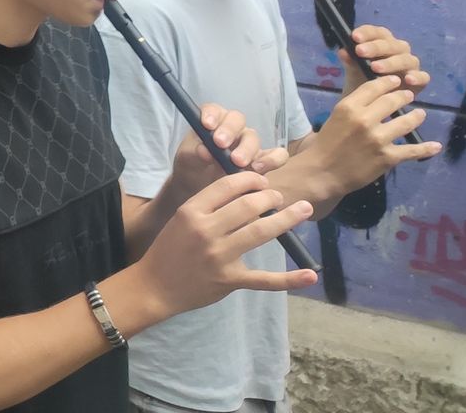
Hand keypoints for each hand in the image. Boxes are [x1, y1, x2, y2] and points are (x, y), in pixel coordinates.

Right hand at [138, 171, 316, 319]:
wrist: (154, 285)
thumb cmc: (169, 249)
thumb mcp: (181, 220)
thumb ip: (208, 207)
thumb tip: (243, 193)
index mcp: (191, 212)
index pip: (227, 186)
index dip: (250, 179)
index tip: (261, 180)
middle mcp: (206, 231)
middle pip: (248, 206)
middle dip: (270, 197)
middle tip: (279, 196)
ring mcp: (220, 257)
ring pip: (260, 233)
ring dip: (286, 220)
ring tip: (303, 210)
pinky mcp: (230, 280)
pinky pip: (264, 279)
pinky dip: (289, 279)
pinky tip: (311, 275)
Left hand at [165, 102, 278, 204]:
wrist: (198, 186)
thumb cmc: (192, 165)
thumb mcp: (187, 158)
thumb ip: (194, 152)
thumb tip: (205, 151)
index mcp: (212, 120)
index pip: (214, 110)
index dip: (212, 114)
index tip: (206, 125)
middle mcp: (232, 128)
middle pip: (237, 120)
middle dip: (229, 131)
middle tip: (220, 144)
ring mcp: (249, 144)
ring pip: (253, 137)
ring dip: (247, 148)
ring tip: (238, 162)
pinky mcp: (263, 160)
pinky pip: (277, 155)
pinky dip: (272, 159)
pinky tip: (259, 169)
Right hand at [306, 74, 439, 190]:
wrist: (323, 171)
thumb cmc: (328, 142)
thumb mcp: (337, 116)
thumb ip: (355, 105)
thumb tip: (375, 95)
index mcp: (348, 107)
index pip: (373, 87)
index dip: (388, 82)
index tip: (396, 80)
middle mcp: (365, 120)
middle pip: (391, 101)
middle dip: (403, 96)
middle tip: (409, 95)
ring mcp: (378, 139)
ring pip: (405, 122)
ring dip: (416, 116)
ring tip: (421, 114)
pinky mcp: (388, 157)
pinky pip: (412, 150)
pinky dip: (426, 148)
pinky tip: (435, 146)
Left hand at [339, 25, 428, 96]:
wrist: (372, 102)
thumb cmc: (363, 79)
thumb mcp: (353, 70)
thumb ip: (350, 60)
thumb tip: (343, 51)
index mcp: (382, 42)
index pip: (376, 32)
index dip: (366, 32)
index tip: (354, 37)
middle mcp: (398, 50)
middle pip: (390, 44)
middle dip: (375, 47)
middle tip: (360, 52)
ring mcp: (410, 64)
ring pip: (405, 58)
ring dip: (391, 62)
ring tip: (376, 68)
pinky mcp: (420, 80)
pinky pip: (423, 76)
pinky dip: (417, 77)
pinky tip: (407, 79)